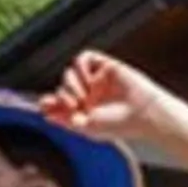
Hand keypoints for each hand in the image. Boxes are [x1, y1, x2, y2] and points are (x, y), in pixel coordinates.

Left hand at [38, 51, 180, 142]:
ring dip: (70, 84)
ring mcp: (96, 80)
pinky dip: (80, 67)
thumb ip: (66, 121)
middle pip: (61, 88)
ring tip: (83, 96)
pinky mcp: (105, 66)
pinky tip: (88, 80)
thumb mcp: (88, 128)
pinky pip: (83, 59)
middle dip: (62, 97)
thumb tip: (46, 116)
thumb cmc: (119, 125)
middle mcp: (88, 94)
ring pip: (69, 73)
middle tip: (74, 105)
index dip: (49, 103)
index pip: (58, 103)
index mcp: (83, 110)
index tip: (45, 107)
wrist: (143, 113)